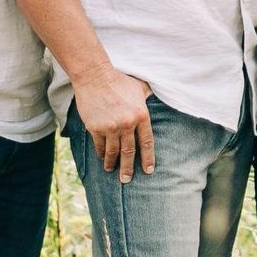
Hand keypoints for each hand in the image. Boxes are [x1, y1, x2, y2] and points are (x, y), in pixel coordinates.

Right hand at [75, 67, 153, 182]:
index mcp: (141, 116)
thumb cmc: (119, 80)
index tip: (148, 171)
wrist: (95, 76)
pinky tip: (102, 158)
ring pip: (113, 151)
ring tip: (112, 171)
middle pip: (129, 152)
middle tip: (127, 180)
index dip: (148, 158)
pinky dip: (101, 153)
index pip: (147, 142)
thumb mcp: (140, 88)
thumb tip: (161, 99)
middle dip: (129, 168)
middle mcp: (127, 124)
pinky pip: (99, 145)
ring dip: (112, 163)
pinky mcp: (95, 127)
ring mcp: (110, 127)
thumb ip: (148, 98)